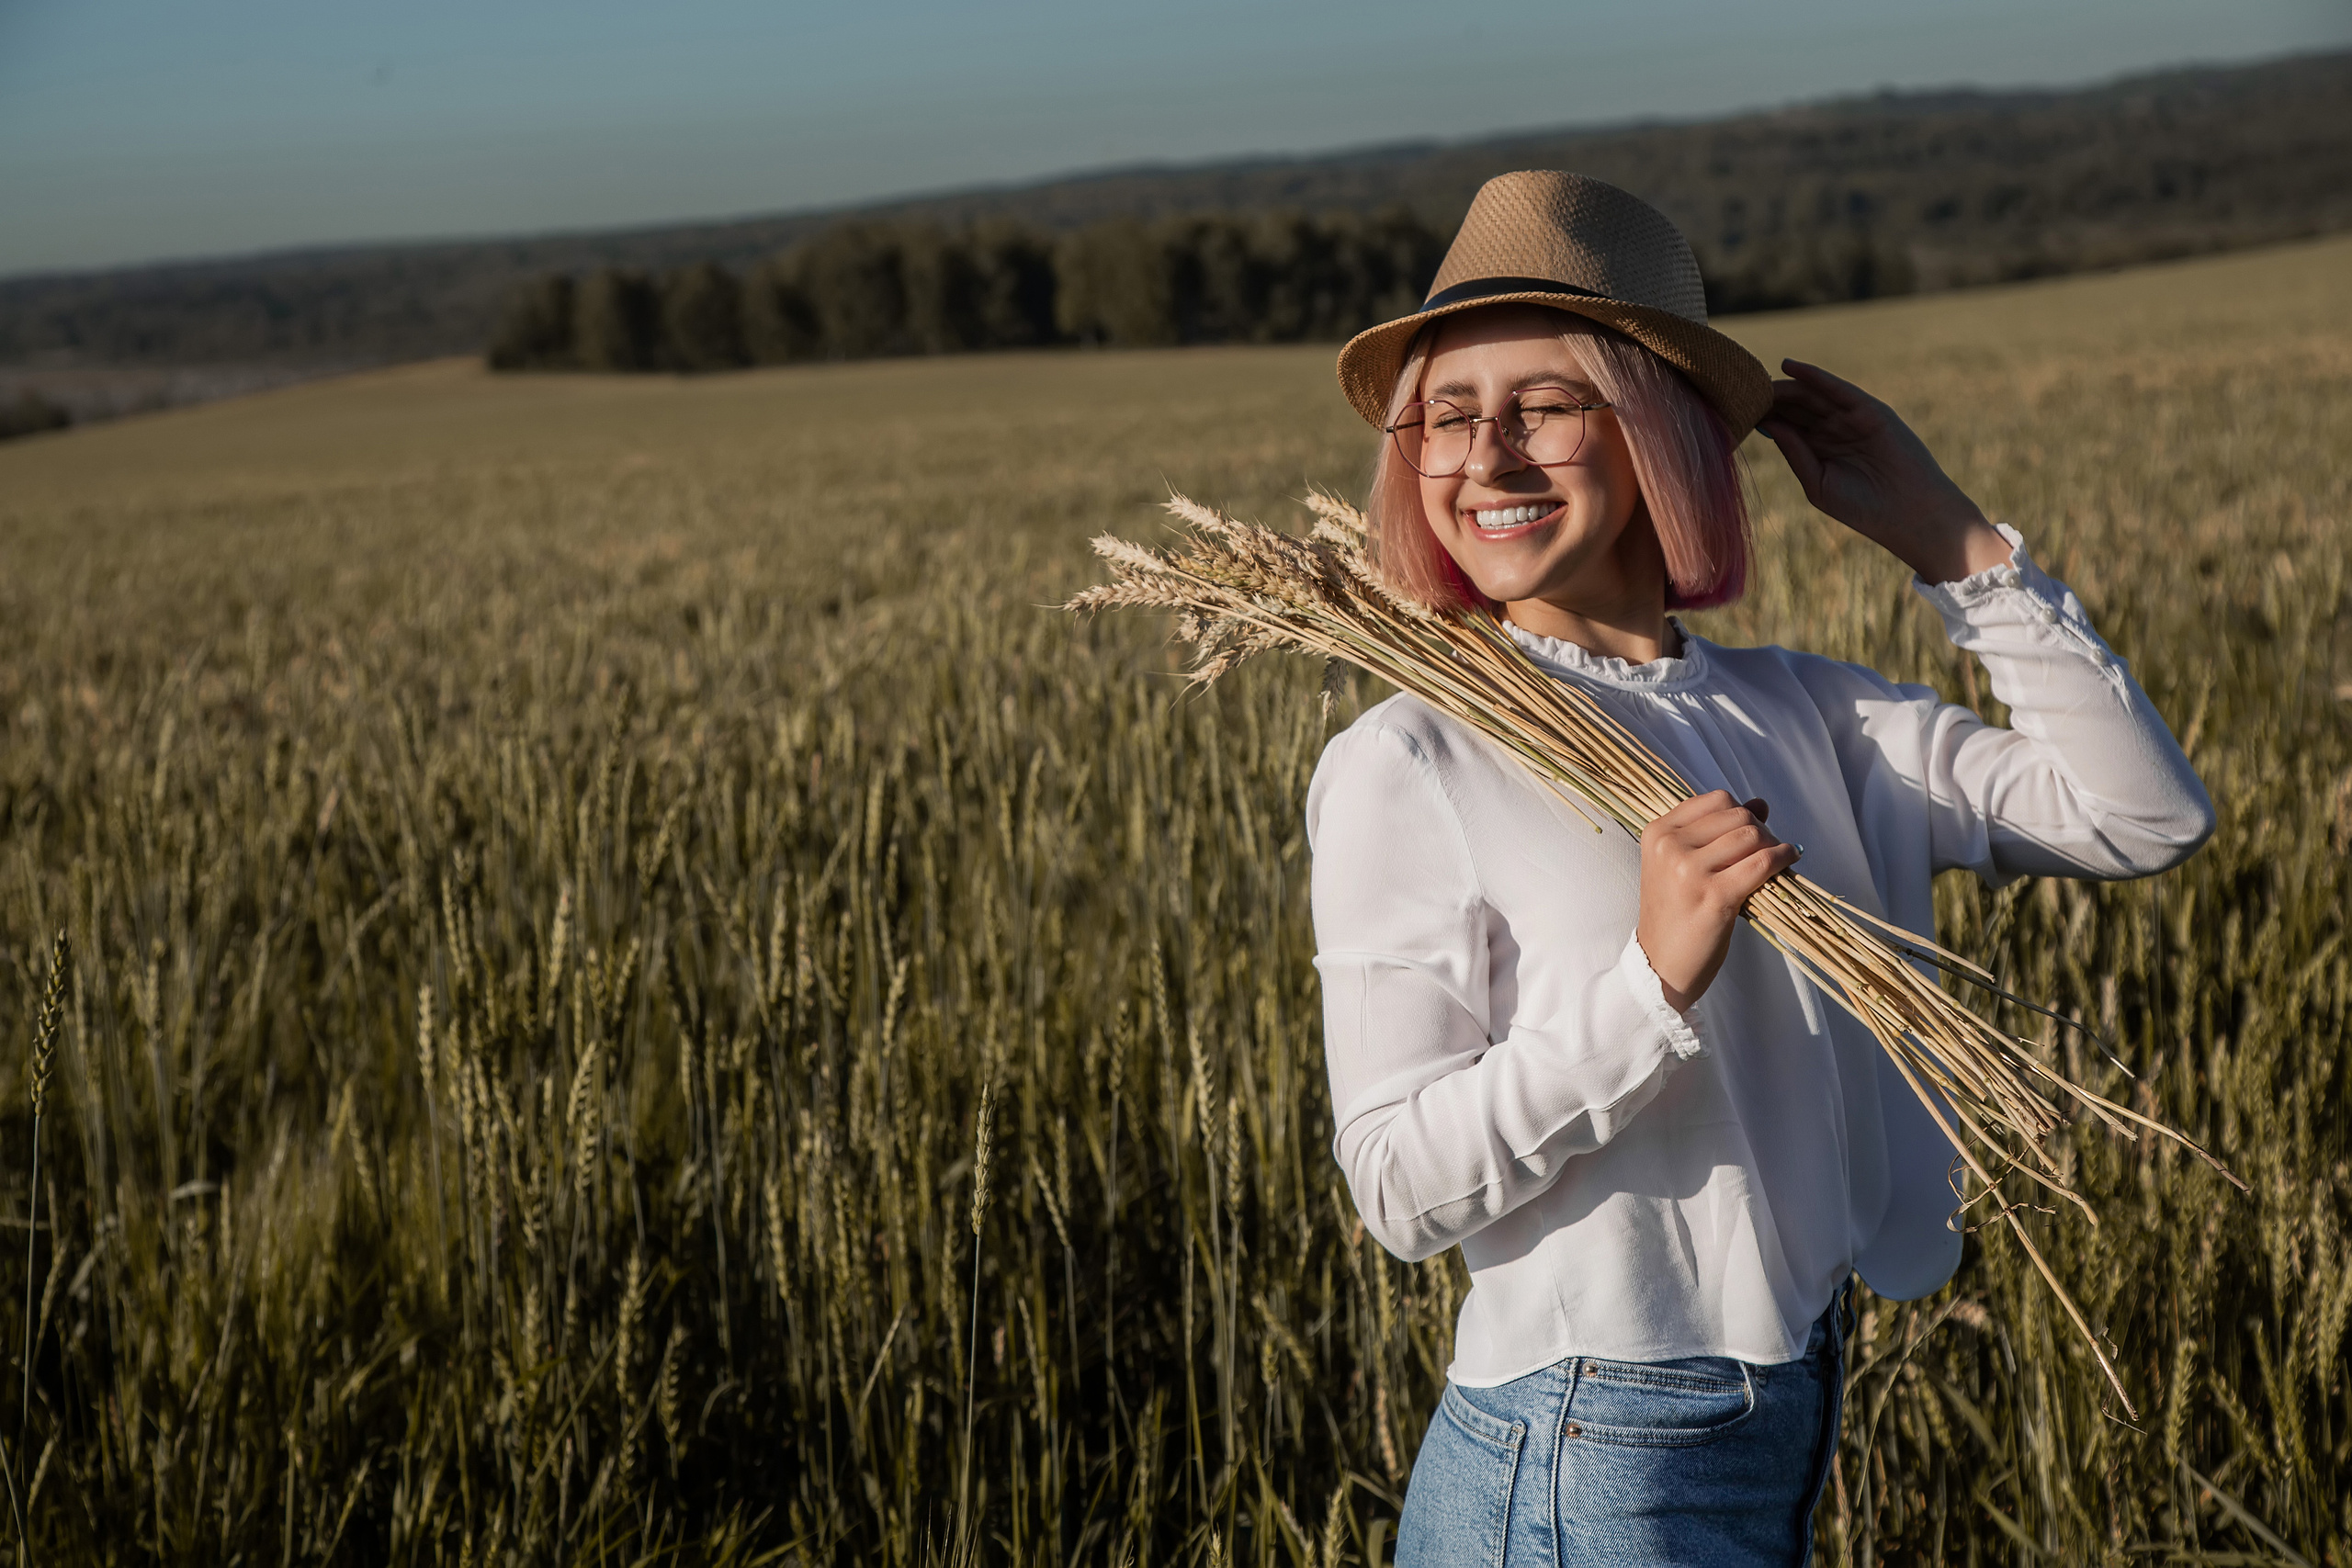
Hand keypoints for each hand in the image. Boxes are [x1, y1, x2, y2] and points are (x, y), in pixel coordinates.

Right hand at [1636, 791, 1800, 1012]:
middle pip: (1737, 815)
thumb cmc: (1675, 916)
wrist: (1660, 965)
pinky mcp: (1714, 895)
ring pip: (1752, 835)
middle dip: (1761, 830)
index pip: (1716, 800)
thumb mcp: (1683, 866)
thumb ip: (1718, 831)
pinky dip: (1783, 858)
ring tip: (1776, 860)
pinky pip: (1763, 863)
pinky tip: (1789, 862)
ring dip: (1774, 845)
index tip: (1751, 833)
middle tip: (1768, 851)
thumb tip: (1760, 803)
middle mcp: (1669, 846)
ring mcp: (1689, 870)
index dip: (1742, 813)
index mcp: (1658, 833)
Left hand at [1757, 359, 2012, 584]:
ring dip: (1784, 386)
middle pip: (1794, 407)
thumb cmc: (1863, 507)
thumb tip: (1766, 424)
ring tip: (1753, 378)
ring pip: (1812, 395)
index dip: (1760, 415)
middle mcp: (1833, 429)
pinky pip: (1838, 389)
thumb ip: (1794, 451)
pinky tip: (1789, 367)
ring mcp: (1851, 418)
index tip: (1729, 409)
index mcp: (1819, 448)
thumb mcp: (1817, 481)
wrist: (1909, 515)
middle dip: (1767, 398)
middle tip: (1735, 389)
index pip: (1785, 424)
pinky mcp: (1870, 411)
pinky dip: (1815, 376)